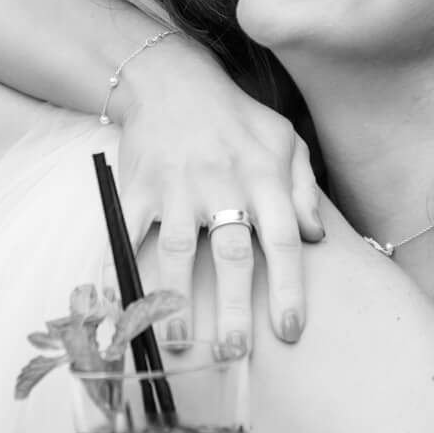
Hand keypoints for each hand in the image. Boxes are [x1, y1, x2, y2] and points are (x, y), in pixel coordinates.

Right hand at [117, 45, 323, 349]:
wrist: (172, 80)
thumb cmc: (235, 118)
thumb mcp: (284, 140)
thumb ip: (304, 189)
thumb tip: (316, 238)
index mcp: (263, 177)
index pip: (283, 239)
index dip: (288, 288)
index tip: (288, 332)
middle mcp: (222, 184)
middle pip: (232, 254)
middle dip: (234, 307)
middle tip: (234, 352)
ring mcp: (176, 186)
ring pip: (179, 250)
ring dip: (177, 300)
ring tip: (178, 342)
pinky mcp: (138, 187)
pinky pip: (127, 234)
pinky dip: (120, 270)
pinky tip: (116, 305)